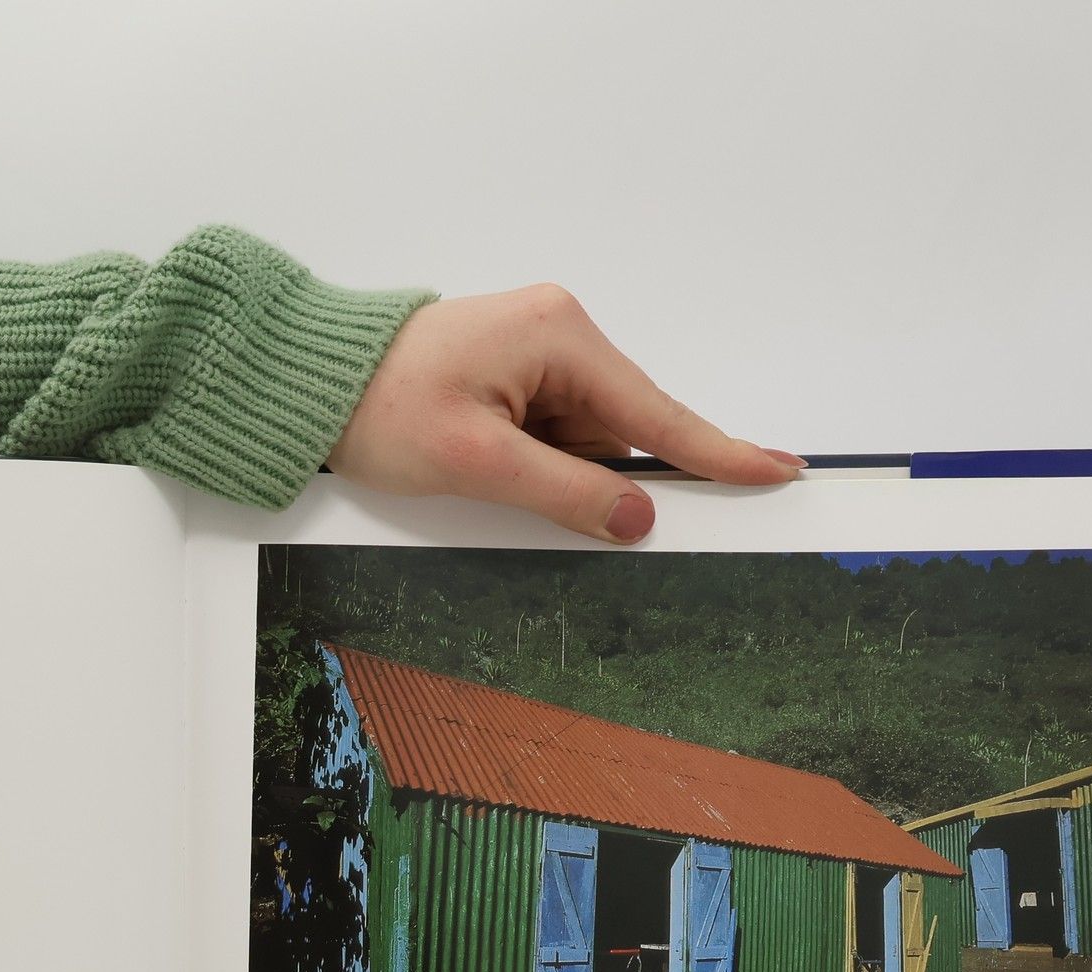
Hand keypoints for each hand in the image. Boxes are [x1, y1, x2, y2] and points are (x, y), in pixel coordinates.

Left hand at [327, 284, 802, 543]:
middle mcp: (560, 333)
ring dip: (545, 475)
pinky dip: (530, 464)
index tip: (777, 470)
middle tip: (514, 483)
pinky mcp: (517, 377)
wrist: (315, 385)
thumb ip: (565, 493)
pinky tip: (482, 460)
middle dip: (582, 476)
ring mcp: (539, 354)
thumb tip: (637, 518)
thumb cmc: (379, 406)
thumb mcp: (475, 463)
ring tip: (473, 465)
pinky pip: (552, 437)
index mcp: (559, 336)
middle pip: (618, 433)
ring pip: (584, 443)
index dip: (717, 452)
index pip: (656, 412)